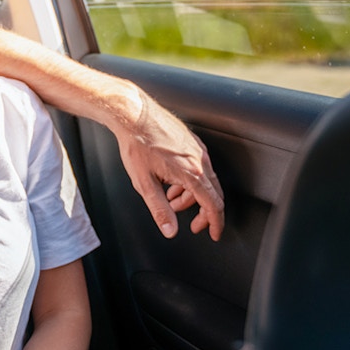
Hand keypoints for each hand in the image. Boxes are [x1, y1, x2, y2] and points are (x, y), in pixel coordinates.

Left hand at [115, 90, 224, 239]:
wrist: (133, 115)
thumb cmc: (137, 145)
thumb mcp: (145, 184)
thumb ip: (159, 210)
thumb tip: (170, 230)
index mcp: (192, 173)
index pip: (213, 205)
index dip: (215, 223)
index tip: (214, 233)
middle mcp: (200, 160)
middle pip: (213, 194)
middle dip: (204, 212)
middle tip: (193, 225)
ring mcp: (197, 149)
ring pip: (204, 180)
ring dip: (191, 196)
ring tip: (172, 201)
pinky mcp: (191, 142)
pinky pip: (198, 166)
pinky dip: (189, 180)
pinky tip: (171, 183)